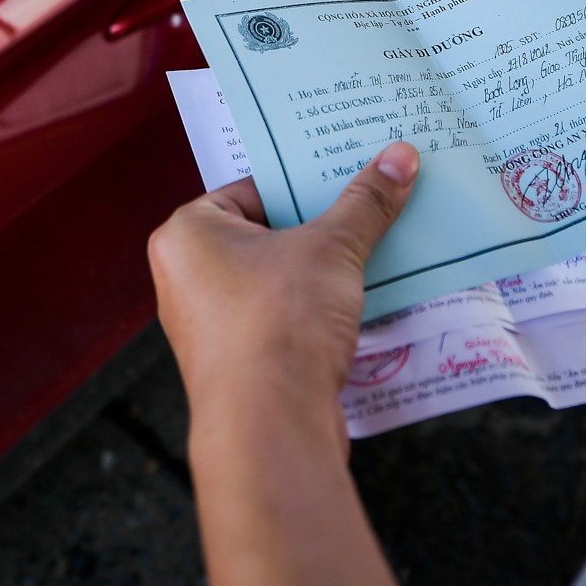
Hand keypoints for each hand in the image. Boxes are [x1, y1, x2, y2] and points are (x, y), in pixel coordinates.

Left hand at [148, 143, 420, 434]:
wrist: (269, 429)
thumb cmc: (278, 325)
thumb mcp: (332, 249)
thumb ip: (365, 203)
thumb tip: (398, 157)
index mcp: (188, 234)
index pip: (252, 188)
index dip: (304, 180)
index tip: (348, 173)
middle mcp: (186, 277)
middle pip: (268, 233)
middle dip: (321, 226)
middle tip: (370, 204)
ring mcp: (209, 325)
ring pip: (277, 279)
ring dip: (324, 270)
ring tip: (377, 248)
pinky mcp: (238, 364)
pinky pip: (281, 319)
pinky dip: (316, 310)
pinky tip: (362, 301)